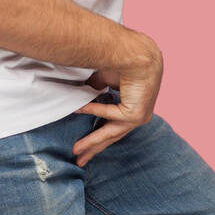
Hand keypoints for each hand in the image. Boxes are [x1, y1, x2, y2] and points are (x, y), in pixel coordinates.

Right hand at [73, 34, 163, 167]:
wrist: (139, 54)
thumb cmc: (125, 63)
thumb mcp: (104, 79)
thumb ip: (94, 91)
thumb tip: (80, 99)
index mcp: (133, 109)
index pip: (114, 128)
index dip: (98, 137)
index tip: (84, 147)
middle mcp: (138, 116)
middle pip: (112, 136)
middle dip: (94, 148)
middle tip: (79, 161)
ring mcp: (138, 117)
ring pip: (110, 133)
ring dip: (92, 142)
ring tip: (76, 150)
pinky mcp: (135, 114)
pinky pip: (109, 114)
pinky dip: (93, 110)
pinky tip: (79, 110)